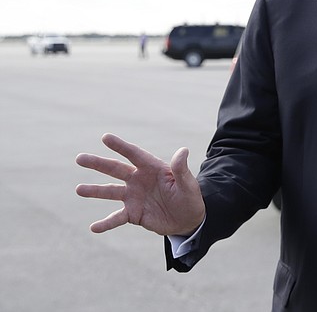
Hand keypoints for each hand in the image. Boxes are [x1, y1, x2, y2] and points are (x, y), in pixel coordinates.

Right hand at [75, 133, 205, 235]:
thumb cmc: (189, 197)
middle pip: (116, 169)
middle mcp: (139, 180)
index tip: (105, 137)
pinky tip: (93, 227)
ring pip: (110, 192)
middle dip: (98, 164)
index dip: (120, 146)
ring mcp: (133, 197)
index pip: (134, 154)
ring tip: (79, 189)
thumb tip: (183, 150)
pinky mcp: (133, 214)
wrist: (188, 219)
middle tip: (80, 158)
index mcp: (152, 168)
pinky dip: (105, 223)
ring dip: (94, 191)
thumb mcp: (187, 184)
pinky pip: (116, 218)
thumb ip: (181, 169)